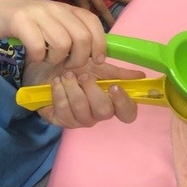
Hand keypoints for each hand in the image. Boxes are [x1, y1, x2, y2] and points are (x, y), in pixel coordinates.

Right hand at [0, 0, 106, 69]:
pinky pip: (38, 46)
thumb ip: (71, 31)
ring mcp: (37, 13)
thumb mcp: (52, 22)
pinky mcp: (19, 20)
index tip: (97, 60)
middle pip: (82, 38)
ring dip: (55, 59)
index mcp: (66, 8)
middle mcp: (54, 8)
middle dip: (78, 59)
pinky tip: (32, 56)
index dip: (100, 44)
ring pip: (63, 44)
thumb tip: (95, 51)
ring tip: (45, 58)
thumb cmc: (25, 21)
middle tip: (66, 64)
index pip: (93, 23)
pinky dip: (37, 58)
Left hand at [23, 61, 144, 127]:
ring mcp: (79, 120)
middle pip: (104, 111)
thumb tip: (141, 75)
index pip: (128, 114)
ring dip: (73, 89)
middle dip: (92, 90)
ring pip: (82, 112)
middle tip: (82, 76)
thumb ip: (117, 72)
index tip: (114, 87)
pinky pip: (64, 111)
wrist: (45, 67)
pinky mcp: (61, 121)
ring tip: (66, 75)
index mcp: (111, 101)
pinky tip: (56, 83)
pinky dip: (60, 93)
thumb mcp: (97, 66)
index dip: (124, 103)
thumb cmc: (74, 66)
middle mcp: (97, 114)